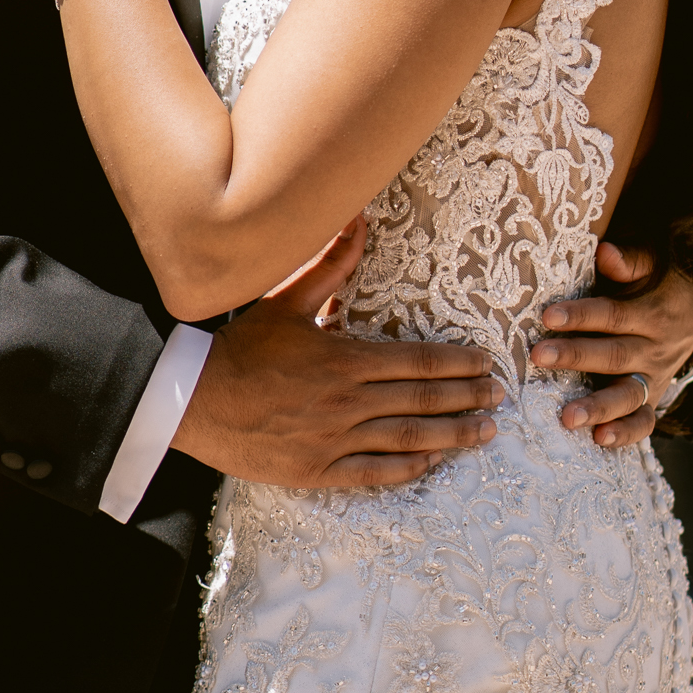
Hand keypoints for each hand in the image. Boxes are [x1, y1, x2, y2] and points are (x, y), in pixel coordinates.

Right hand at [172, 219, 503, 488]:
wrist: (192, 399)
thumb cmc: (240, 347)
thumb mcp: (285, 301)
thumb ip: (330, 266)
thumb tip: (357, 219)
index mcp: (344, 360)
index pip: (417, 362)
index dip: (457, 364)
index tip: (486, 363)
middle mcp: (346, 402)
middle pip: (422, 400)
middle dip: (467, 399)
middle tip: (500, 397)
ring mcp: (333, 440)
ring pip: (407, 439)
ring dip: (452, 436)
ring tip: (485, 434)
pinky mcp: (317, 470)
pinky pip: (373, 474)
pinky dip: (406, 469)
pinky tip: (431, 463)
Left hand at [527, 243, 692, 448]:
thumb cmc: (658, 284)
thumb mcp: (654, 264)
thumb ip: (631, 260)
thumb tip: (605, 252)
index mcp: (651, 313)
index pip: (614, 315)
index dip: (582, 316)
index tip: (548, 316)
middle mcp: (653, 349)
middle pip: (614, 355)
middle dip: (576, 357)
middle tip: (538, 357)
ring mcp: (653, 379)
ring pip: (628, 395)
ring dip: (598, 407)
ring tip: (567, 417)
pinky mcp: (650, 400)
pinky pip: (643, 422)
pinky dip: (624, 434)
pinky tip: (599, 439)